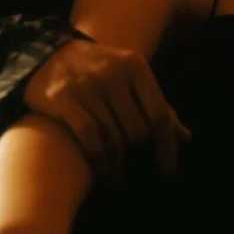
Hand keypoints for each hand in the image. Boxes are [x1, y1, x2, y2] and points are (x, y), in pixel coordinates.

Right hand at [24, 40, 190, 181]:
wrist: (47, 54)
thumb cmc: (99, 71)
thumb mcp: (131, 78)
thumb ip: (157, 105)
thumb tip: (186, 138)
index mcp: (135, 65)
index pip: (160, 114)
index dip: (167, 147)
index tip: (167, 171)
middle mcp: (113, 73)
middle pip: (138, 130)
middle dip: (140, 155)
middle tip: (138, 170)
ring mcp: (87, 85)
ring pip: (114, 138)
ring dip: (119, 166)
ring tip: (120, 179)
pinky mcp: (63, 98)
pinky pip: (90, 139)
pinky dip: (100, 162)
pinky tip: (104, 173)